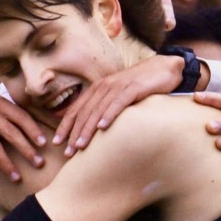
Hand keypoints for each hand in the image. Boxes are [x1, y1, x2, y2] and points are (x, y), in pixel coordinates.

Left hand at [53, 54, 185, 154]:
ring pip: (97, 110)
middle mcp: (104, 86)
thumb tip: (93, 129)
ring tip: (80, 146)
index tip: (57, 143)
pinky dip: (109, 115)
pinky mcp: (133, 87)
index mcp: (97, 89)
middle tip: (68, 152)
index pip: (76, 110)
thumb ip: (105, 108)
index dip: (65, 126)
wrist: (163, 68)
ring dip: (87, 129)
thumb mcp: (118, 97)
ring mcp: (118, 86)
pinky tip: (103, 128)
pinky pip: (118, 103)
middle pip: (84, 112)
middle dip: (74, 133)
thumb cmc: (140, 87)